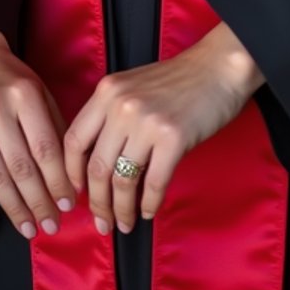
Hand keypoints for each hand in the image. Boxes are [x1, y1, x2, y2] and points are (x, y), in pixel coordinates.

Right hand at [0, 27, 78, 239]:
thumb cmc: (9, 76)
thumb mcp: (38, 90)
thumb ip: (53, 125)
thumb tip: (70, 173)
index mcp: (24, 94)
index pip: (45, 147)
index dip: (57, 180)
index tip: (68, 204)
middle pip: (21, 166)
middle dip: (38, 201)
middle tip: (51, 225)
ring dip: (13, 208)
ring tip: (27, 228)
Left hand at [63, 21, 264, 236]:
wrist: (218, 66)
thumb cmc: (178, 79)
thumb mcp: (132, 87)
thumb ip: (111, 116)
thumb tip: (97, 165)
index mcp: (107, 91)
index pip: (74, 140)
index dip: (71, 174)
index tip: (78, 193)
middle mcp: (121, 105)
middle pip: (96, 167)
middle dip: (97, 203)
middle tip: (102, 222)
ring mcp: (146, 121)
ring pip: (122, 180)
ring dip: (122, 210)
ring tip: (125, 223)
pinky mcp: (173, 137)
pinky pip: (154, 183)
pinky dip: (149, 203)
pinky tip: (149, 211)